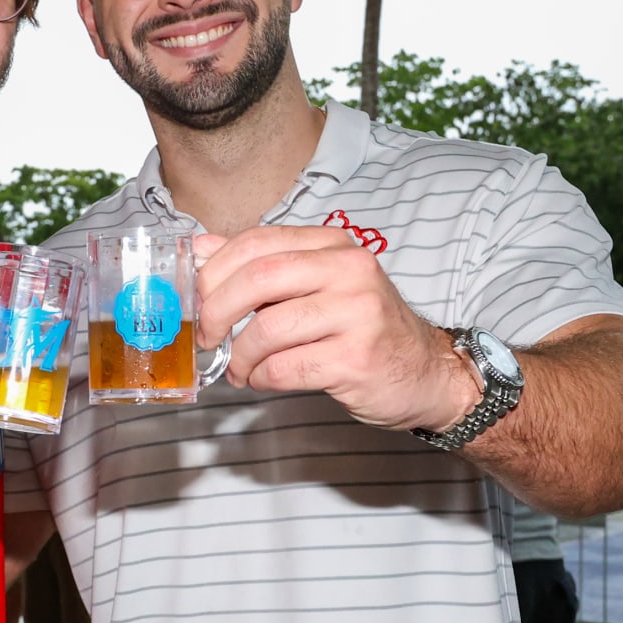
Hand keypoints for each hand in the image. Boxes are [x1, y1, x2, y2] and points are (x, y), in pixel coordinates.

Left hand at [193, 227, 480, 432]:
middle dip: (217, 310)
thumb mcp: (315, 286)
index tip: (196, 300)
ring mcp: (358, 313)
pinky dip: (261, 377)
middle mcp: (349, 271)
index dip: (214, 271)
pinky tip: (262, 380)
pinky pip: (285, 367)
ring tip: (240, 368)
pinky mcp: (357, 358)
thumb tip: (199, 250)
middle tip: (207, 337)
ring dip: (241, 355)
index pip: (257, 242)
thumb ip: (261, 267)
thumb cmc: (361, 330)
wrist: (425, 374)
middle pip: (258, 277)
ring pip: (268, 328)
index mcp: (333, 246)